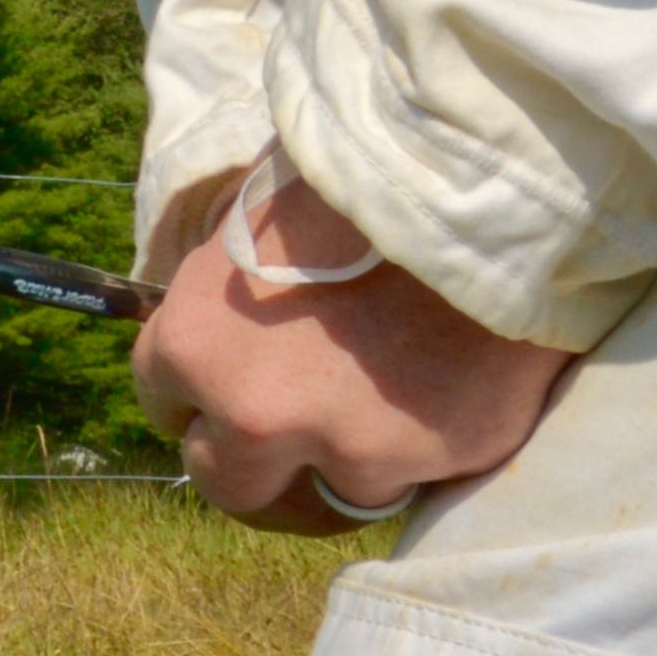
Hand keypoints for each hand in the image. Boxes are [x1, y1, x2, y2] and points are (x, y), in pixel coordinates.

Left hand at [130, 160, 573, 532]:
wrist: (495, 174)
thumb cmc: (363, 167)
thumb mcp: (262, 204)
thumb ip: (229, 277)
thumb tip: (222, 297)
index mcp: (195, 343)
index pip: (161, 401)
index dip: (196, 391)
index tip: (223, 386)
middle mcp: (258, 413)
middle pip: (230, 484)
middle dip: (255, 461)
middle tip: (291, 431)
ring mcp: (353, 448)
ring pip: (335, 487)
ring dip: (350, 456)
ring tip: (388, 394)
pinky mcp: (439, 462)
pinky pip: (420, 475)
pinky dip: (426, 444)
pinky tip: (448, 383)